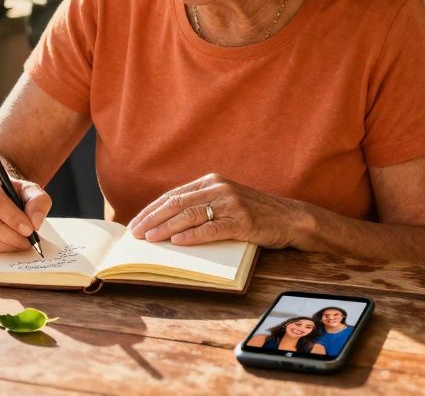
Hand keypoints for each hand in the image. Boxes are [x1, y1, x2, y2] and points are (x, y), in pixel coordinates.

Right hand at [0, 171, 51, 252]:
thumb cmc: (7, 188)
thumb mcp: (25, 187)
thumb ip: (36, 200)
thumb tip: (35, 222)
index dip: (13, 218)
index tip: (30, 229)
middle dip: (12, 236)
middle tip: (29, 240)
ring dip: (8, 244)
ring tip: (23, 243)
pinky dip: (1, 248)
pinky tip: (12, 244)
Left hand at [126, 173, 304, 247]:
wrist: (289, 218)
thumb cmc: (254, 213)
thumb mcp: (225, 201)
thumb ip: (201, 204)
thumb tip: (166, 221)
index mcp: (211, 181)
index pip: (174, 195)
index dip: (152, 209)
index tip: (135, 222)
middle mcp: (219, 188)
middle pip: (177, 203)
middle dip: (152, 219)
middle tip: (135, 232)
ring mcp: (231, 203)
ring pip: (190, 215)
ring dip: (165, 228)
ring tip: (149, 239)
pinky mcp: (242, 221)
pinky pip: (211, 228)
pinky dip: (192, 236)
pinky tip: (177, 242)